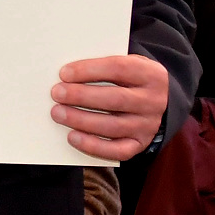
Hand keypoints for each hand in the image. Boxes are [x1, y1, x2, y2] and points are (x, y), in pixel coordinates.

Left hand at [51, 52, 172, 161]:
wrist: (157, 101)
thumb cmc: (131, 79)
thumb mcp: (127, 64)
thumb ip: (103, 66)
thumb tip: (67, 74)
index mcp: (151, 74)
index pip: (119, 68)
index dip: (90, 70)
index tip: (64, 73)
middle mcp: (153, 101)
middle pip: (115, 99)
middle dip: (82, 96)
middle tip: (57, 93)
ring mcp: (148, 125)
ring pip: (113, 126)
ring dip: (81, 120)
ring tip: (57, 113)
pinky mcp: (140, 144)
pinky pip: (117, 150)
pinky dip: (92, 145)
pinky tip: (72, 137)